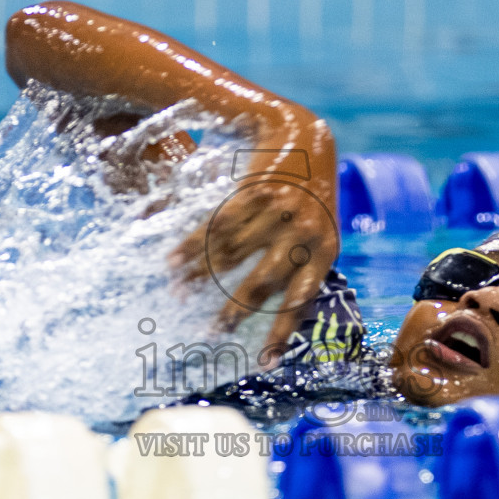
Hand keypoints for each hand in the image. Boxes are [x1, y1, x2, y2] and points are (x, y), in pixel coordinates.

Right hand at [170, 119, 339, 356]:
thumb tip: (277, 312)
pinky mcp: (255, 189)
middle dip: (234, 311)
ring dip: (201, 275)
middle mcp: (304, 231)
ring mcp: (279, 209)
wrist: (303, 136)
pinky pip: (218, 224)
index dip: (281, 333)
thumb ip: (303, 265)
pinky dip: (193, 244)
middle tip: (211, 334)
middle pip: (262, 281)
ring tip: (178, 293)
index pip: (301, 300)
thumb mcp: (319, 230)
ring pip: (233, 252)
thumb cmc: (309, 194)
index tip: (264, 362)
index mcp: (324, 249)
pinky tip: (173, 260)